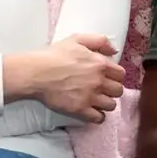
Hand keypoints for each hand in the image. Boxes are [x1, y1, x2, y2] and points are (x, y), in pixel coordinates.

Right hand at [7, 33, 124, 122]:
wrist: (36, 73)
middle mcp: (98, 81)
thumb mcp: (78, 39)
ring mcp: (90, 97)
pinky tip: (92, 111)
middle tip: (102, 90)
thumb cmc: (54, 55)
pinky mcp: (79, 109)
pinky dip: (97, 116)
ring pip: (111, 105)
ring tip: (97, 101)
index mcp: (100, 64)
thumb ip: (100, 41)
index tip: (108, 78)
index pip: (121, 74)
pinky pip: (98, 118)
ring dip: (106, 103)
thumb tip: (114, 51)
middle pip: (118, 91)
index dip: (115, 76)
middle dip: (112, 90)